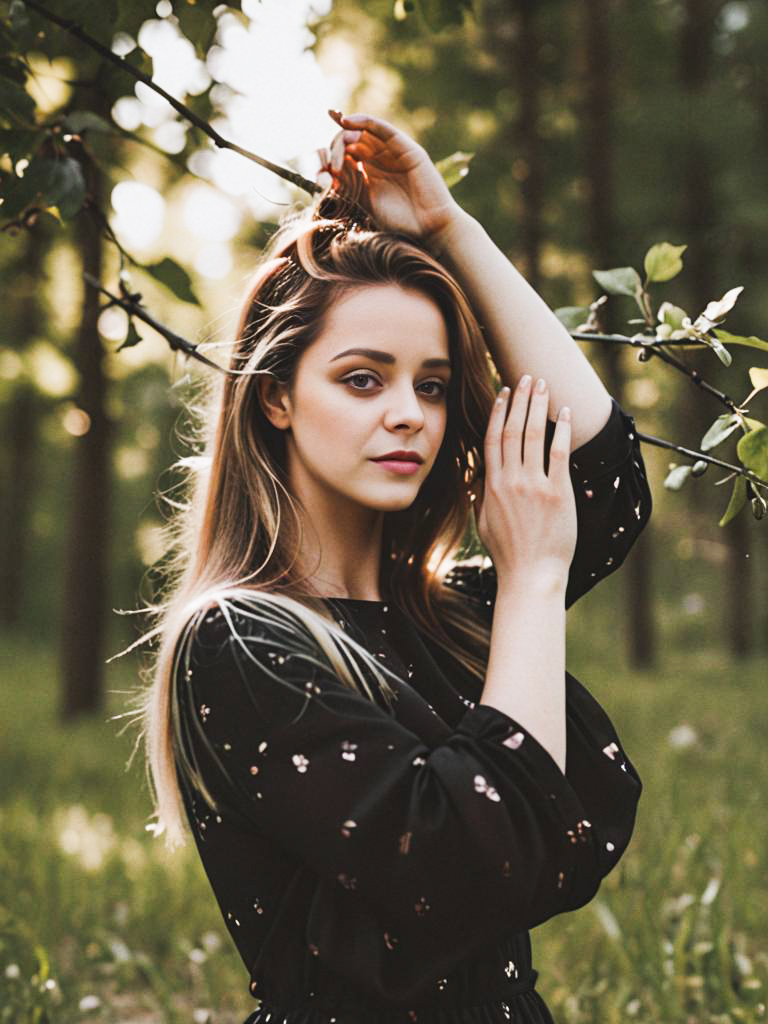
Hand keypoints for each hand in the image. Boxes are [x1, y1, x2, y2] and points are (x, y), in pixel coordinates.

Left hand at [316, 111, 462, 242]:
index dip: (327, 153)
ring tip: (338, 156)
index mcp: (368, 173)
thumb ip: (346, 184)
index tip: (317, 165)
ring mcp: (392, 152)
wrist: (429, 229)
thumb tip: (324, 168)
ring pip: (362, 132)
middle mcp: (379, 159)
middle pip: (349, 141)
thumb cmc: (399, 222)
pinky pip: (381, 127)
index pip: (343, 153)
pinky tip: (347, 121)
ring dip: (344, 137)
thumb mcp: (364, 201)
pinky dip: (363, 121)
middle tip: (334, 171)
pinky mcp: (405, 147)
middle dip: (335, 150)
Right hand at [474, 376, 577, 584]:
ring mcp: (534, 485)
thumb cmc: (508, 552)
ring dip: (539, 406)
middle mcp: (511, 481)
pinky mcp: (557, 493)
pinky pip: (558, 453)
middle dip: (520, 400)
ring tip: (544, 385)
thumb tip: (480, 477)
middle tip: (526, 378)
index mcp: (491, 485)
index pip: (493, 438)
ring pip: (534, 435)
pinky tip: (564, 413)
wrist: (531, 575)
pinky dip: (561, 430)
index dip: (498, 412)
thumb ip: (482, 495)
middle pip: (514, 430)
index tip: (504, 392)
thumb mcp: (484, 521)